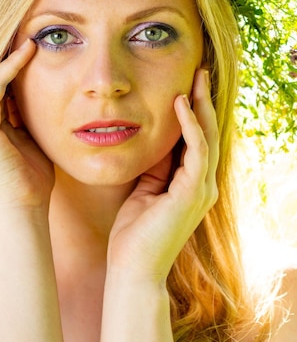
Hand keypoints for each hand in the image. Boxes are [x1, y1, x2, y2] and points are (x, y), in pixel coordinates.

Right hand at [0, 40, 53, 211]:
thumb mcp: (32, 136)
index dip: (15, 59)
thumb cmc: (32, 178)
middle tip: (32, 24)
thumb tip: (41, 91)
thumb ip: (28, 114)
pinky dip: (10, 67)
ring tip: (31, 28)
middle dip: (9, 48)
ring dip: (9, 51)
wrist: (24, 206)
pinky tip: (29, 50)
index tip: (36, 38)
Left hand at [107, 69, 218, 283]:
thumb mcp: (143, 190)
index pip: (197, 140)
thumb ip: (154, 167)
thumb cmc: (133, 234)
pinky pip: (196, 151)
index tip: (184, 85)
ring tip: (195, 78)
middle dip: (203, 101)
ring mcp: (201, 190)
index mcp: (191, 185)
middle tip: (198, 72)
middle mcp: (202, 185)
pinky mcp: (192, 194)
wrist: (132, 269)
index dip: (192, 112)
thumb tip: (154, 140)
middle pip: (209, 134)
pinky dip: (190, 126)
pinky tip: (180, 104)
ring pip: (208, 137)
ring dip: (201, 106)